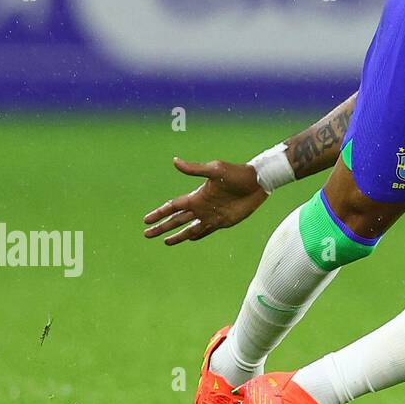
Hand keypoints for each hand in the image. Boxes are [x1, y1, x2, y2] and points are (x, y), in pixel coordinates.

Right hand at [143, 158, 267, 244]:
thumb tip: (175, 161)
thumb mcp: (215, 170)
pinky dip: (197, 235)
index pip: (173, 206)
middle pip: (176, 220)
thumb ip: (195, 169)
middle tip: (146, 234)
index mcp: (197, 195)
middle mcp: (201, 207)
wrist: (258, 181)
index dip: (159, 213)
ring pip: (189, 229)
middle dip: (162, 227)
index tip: (146, 220)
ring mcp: (212, 215)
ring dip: (177, 235)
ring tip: (165, 242)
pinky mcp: (223, 221)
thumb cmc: (237, 173)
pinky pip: (206, 231)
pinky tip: (190, 239)